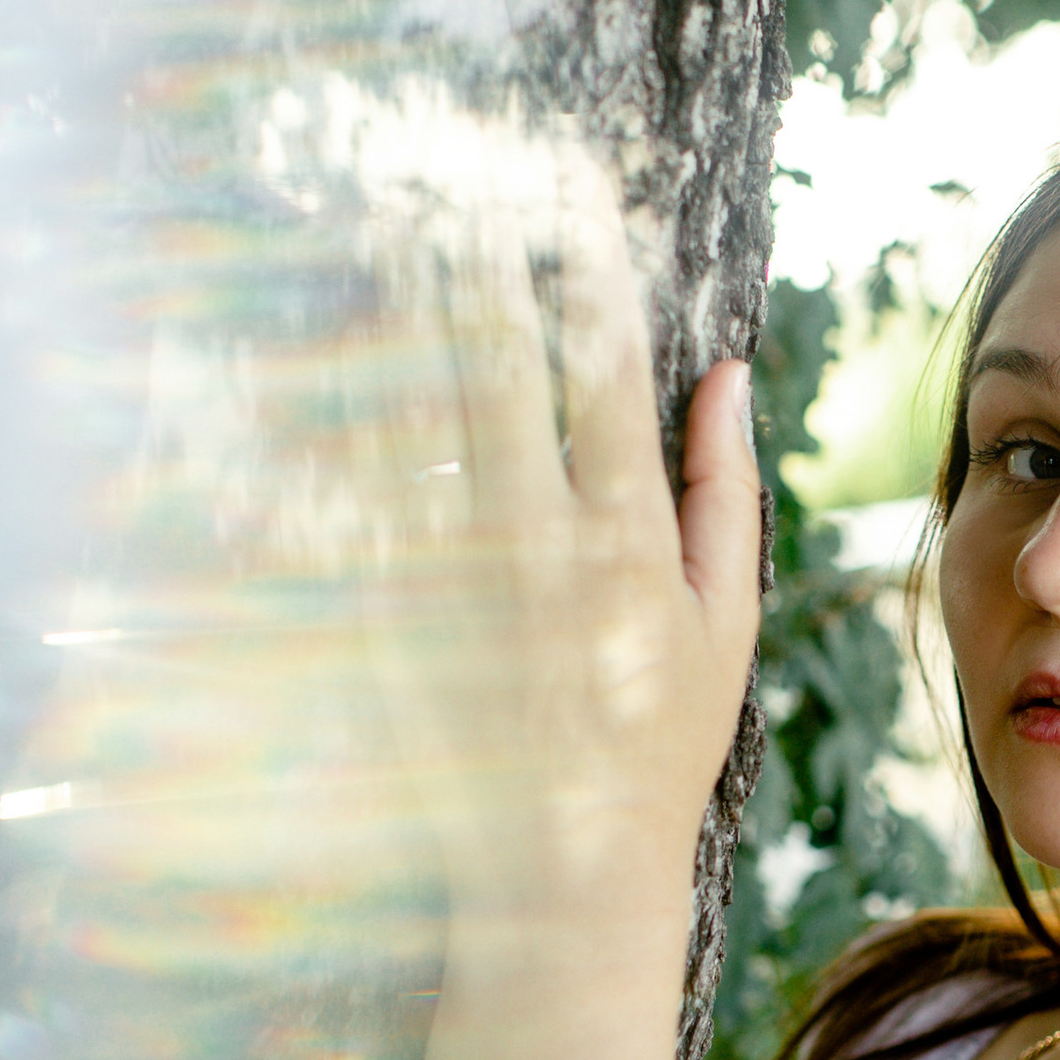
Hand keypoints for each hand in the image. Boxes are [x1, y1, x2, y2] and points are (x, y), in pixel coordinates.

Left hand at [353, 145, 761, 942]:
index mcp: (628, 537)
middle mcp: (534, 543)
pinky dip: (343, 419)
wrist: (554, 875)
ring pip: (412, 410)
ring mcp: (448, 578)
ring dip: (403, 314)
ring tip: (392, 239)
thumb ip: (722, 490)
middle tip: (452, 184)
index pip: (604, 363)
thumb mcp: (722, 623)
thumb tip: (725, 369)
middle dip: (476, 261)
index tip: (566, 192)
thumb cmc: (656, 748)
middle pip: (494, 363)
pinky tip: (334, 361)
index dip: (585, 263)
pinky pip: (353, 493)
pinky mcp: (380, 616)